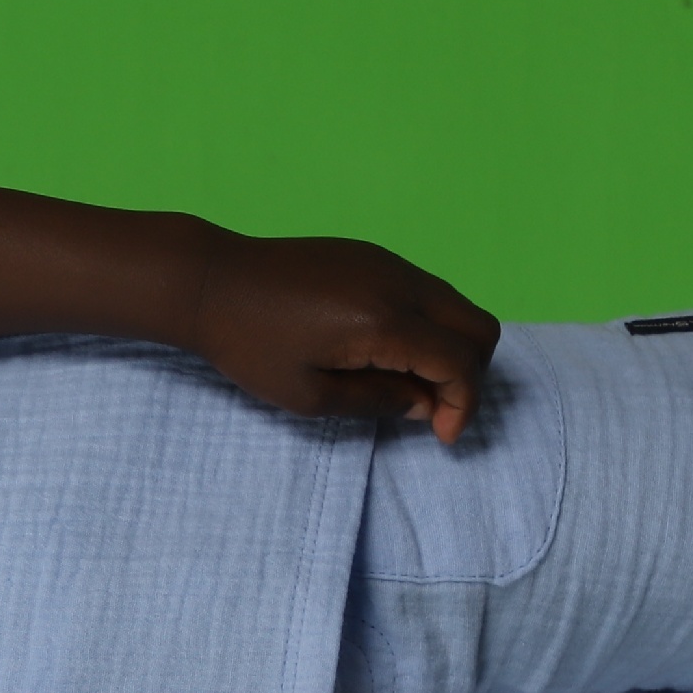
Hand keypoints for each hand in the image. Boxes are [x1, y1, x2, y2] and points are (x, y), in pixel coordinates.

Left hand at [173, 234, 500, 444]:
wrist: (212, 281)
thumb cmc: (250, 344)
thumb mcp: (308, 395)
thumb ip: (377, 401)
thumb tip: (424, 404)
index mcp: (383, 322)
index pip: (460, 362)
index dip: (462, 405)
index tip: (441, 436)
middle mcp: (398, 284)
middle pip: (479, 328)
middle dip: (469, 376)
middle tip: (433, 409)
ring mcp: (389, 263)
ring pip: (457, 307)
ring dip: (450, 350)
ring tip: (407, 384)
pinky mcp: (374, 256)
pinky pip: (427, 292)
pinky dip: (430, 327)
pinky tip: (389, 353)